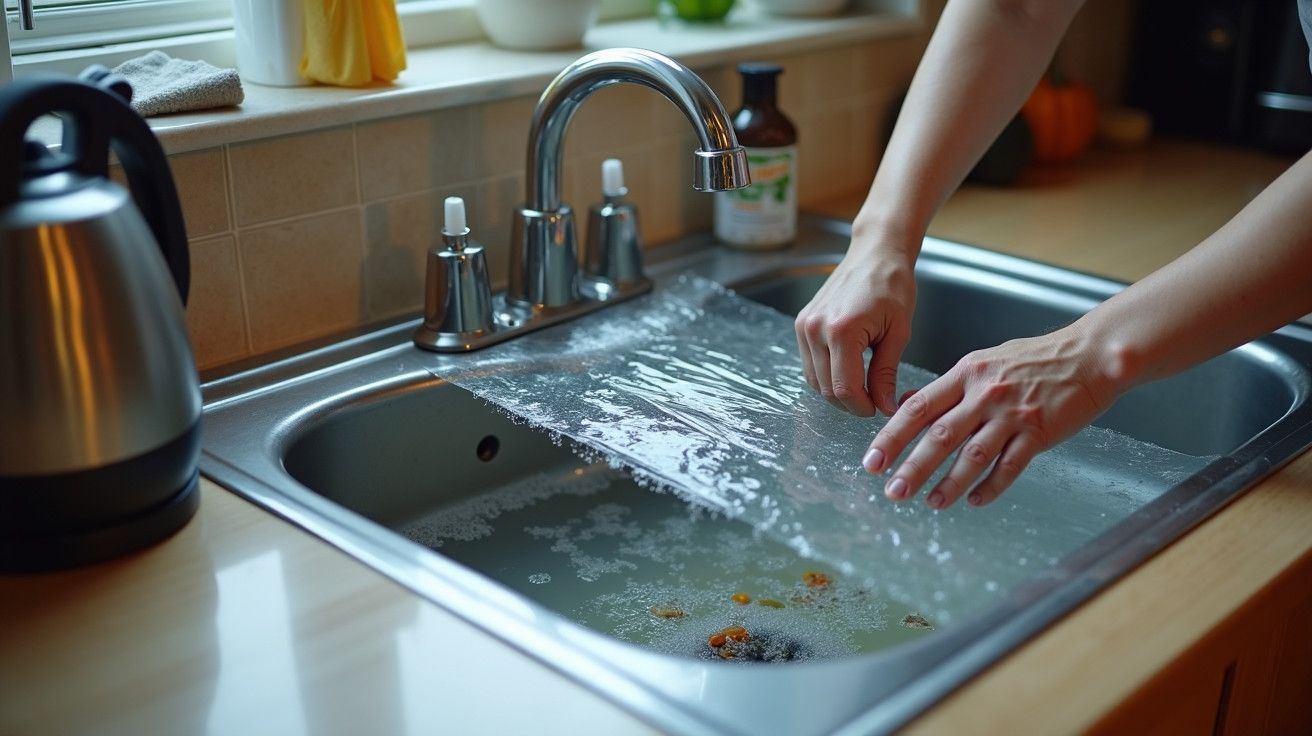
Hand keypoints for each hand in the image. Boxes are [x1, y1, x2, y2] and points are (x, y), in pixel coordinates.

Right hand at [795, 244, 916, 416]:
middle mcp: (815, 329)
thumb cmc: (892, 286)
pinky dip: (826, 375)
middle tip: (873, 402)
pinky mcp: (801, 324)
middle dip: (850, 403)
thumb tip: (885, 406)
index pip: (844, 388)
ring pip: (814, 380)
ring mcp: (804, 326)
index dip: (861, 407)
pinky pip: (810, 363)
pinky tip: (847, 371)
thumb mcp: (898, 333)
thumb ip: (886, 373)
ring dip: (836, 392)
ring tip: (862, 388)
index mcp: (842, 331)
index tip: (878, 408)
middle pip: (826, 389)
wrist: (875, 253)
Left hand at [861, 325, 1120, 508]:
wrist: (1089, 355)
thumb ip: (948, 387)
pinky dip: (990, 487)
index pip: (918, 408)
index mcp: (966, 374)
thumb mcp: (983, 362)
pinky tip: (975, 501)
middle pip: (939, 435)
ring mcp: (1012, 414)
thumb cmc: (1035, 359)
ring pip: (972, 455)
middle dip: (912, 467)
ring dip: (949, 483)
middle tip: (893, 491)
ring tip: (931, 503)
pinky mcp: (1039, 432)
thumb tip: (907, 404)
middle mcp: (985, 394)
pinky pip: (1009, 466)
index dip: (891, 436)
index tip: (873, 460)